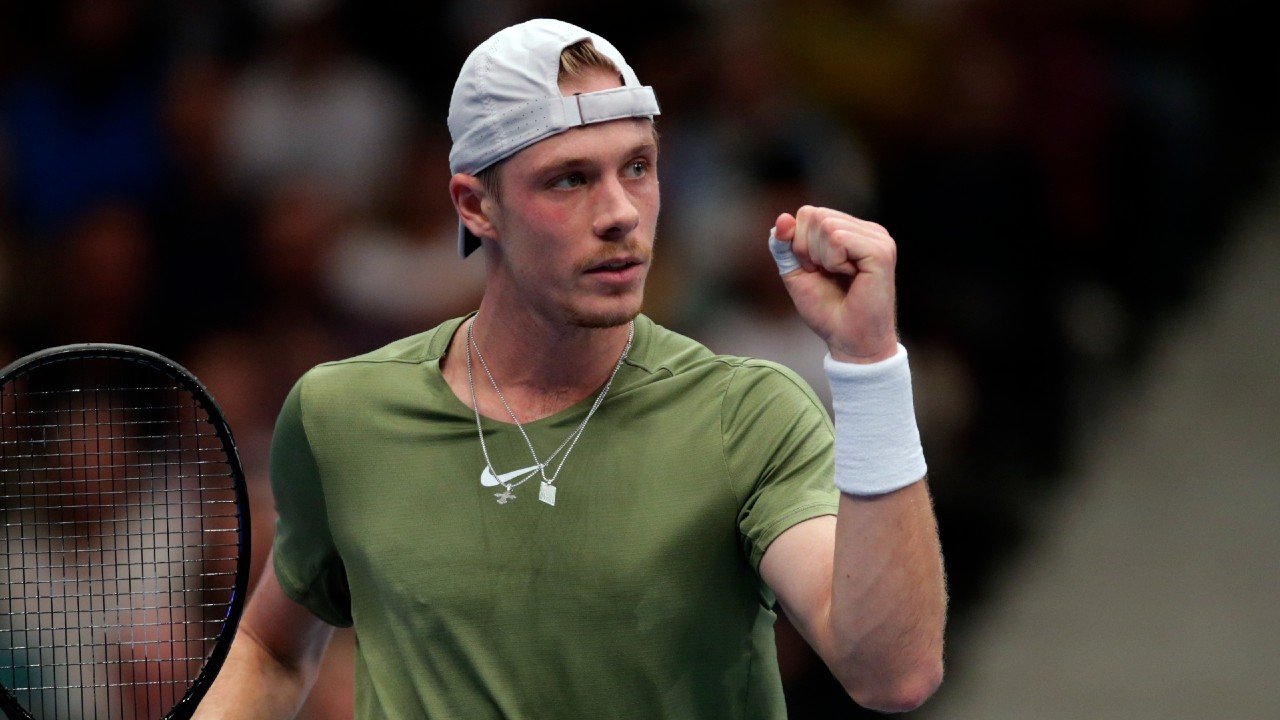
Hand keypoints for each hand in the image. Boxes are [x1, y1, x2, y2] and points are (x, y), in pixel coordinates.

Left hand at [772, 206, 898, 362]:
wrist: (849, 340)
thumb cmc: (828, 310)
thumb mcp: (796, 273)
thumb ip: (784, 245)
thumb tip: (783, 218)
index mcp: (851, 231)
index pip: (809, 213)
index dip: (799, 243)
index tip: (815, 270)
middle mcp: (867, 230)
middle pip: (815, 214)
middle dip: (807, 249)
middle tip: (826, 275)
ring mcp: (878, 238)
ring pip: (826, 225)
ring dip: (822, 258)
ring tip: (840, 277)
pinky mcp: (881, 251)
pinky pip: (839, 239)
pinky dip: (834, 262)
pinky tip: (851, 277)